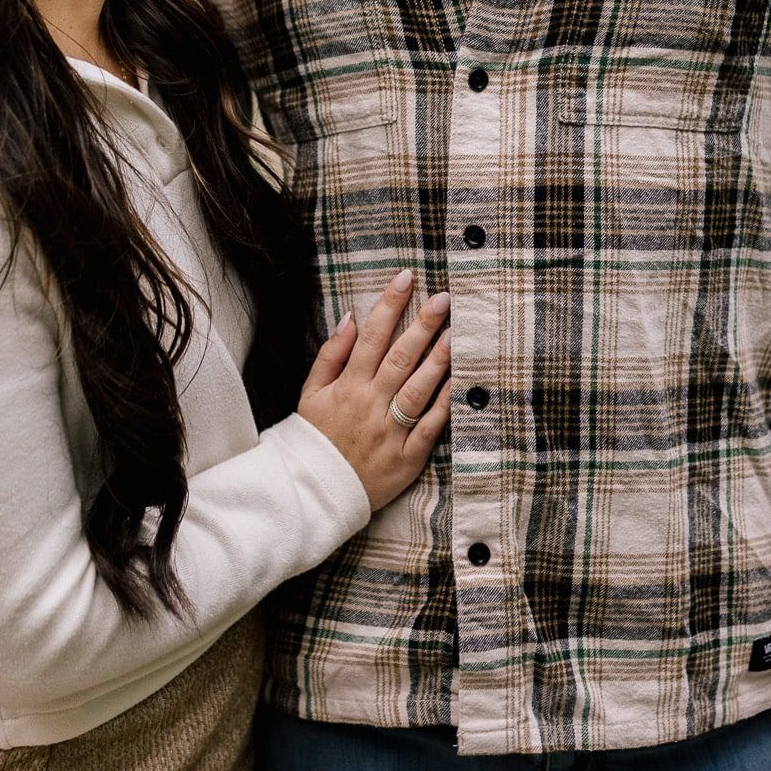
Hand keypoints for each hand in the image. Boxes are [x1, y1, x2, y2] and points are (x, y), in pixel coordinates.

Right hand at [298, 269, 452, 510]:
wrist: (314, 493)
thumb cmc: (314, 437)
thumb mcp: (310, 393)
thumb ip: (331, 355)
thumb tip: (351, 318)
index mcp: (347, 386)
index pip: (371, 336)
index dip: (389, 304)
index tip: (406, 278)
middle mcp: (370, 404)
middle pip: (400, 358)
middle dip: (422, 325)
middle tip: (444, 298)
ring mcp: (390, 431)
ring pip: (418, 389)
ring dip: (439, 360)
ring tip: (457, 333)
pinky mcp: (407, 458)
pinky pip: (430, 427)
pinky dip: (445, 404)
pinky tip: (460, 382)